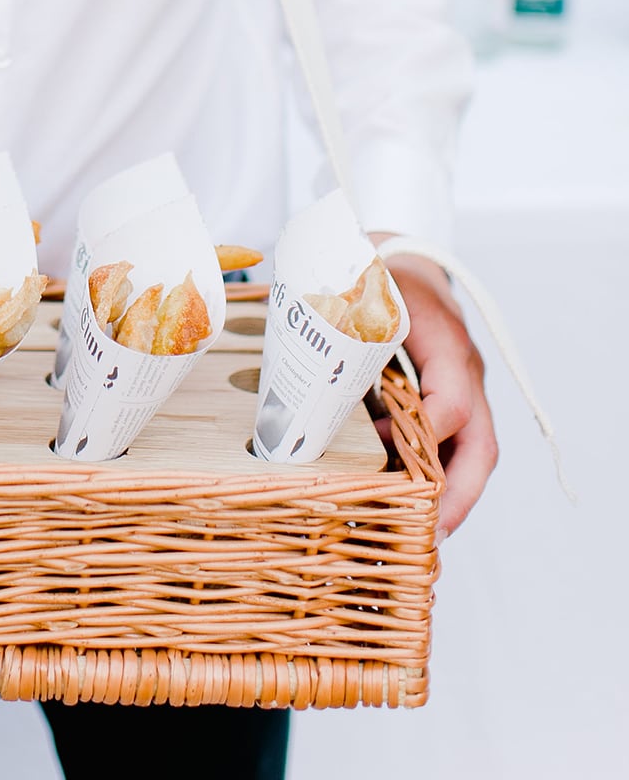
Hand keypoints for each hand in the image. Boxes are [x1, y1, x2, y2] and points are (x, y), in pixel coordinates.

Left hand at [372, 246, 497, 537]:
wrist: (404, 254)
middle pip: (480, 444)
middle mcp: (464, 372)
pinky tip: (408, 504)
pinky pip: (454, 445)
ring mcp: (462, 388)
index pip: (453, 402)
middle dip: (459, 495)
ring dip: (452, 497)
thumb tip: (310, 382)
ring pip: (472, 452)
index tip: (382, 451)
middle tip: (432, 534)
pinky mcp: (448, 398)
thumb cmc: (382, 270)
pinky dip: (437, 478)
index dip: (422, 437)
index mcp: (447, 343)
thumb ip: (346, 326)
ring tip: (421, 536)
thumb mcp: (366, 289)